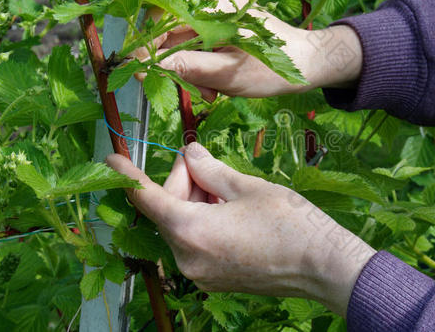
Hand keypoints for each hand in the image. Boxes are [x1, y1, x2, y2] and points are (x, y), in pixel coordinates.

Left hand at [106, 143, 374, 317]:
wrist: (323, 267)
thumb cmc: (289, 222)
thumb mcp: (246, 185)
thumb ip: (209, 169)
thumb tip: (190, 154)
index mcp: (190, 230)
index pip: (146, 198)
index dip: (127, 176)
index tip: (111, 161)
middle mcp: (187, 258)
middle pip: (169, 209)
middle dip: (185, 184)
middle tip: (210, 167)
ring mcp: (199, 274)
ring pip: (183, 226)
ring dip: (197, 203)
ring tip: (231, 193)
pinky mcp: (213, 281)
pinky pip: (196, 244)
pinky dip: (204, 223)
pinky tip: (232, 213)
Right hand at [137, 0, 362, 100]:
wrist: (303, 62)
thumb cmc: (270, 70)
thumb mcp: (225, 74)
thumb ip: (185, 67)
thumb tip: (145, 66)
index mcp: (214, 2)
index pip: (163, 22)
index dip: (148, 50)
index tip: (141, 74)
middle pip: (172, 32)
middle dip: (179, 66)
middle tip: (197, 92)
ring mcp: (216, 4)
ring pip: (183, 40)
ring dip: (193, 69)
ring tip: (213, 91)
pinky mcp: (220, 15)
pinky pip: (196, 39)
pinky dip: (202, 61)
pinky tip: (217, 80)